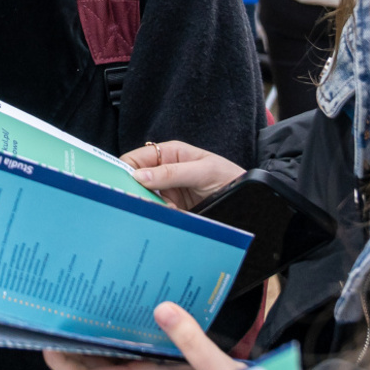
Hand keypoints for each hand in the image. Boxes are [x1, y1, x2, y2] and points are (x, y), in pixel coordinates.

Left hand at [44, 302, 244, 369]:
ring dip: (96, 347)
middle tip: (54, 325)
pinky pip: (136, 359)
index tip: (45, 347)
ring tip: (79, 320)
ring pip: (115, 366)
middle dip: (75, 354)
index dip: (66, 367)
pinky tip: (119, 323)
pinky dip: (123, 343)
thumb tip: (163, 310)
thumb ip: (193, 341)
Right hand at [121, 141, 244, 210]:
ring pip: (144, 197)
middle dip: (134, 190)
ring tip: (161, 209)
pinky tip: (168, 215)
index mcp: (168, 153)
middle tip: (136, 201)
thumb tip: (138, 176)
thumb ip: (171, 173)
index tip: (121, 184)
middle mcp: (164, 171)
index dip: (125, 170)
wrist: (249, 201)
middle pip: (135, 179)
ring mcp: (166, 190)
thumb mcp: (202, 171)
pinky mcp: (171, 208)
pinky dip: (157, 215)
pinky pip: (156, 211)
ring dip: (147, 205)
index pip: (137, 158)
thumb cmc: (228, 177)